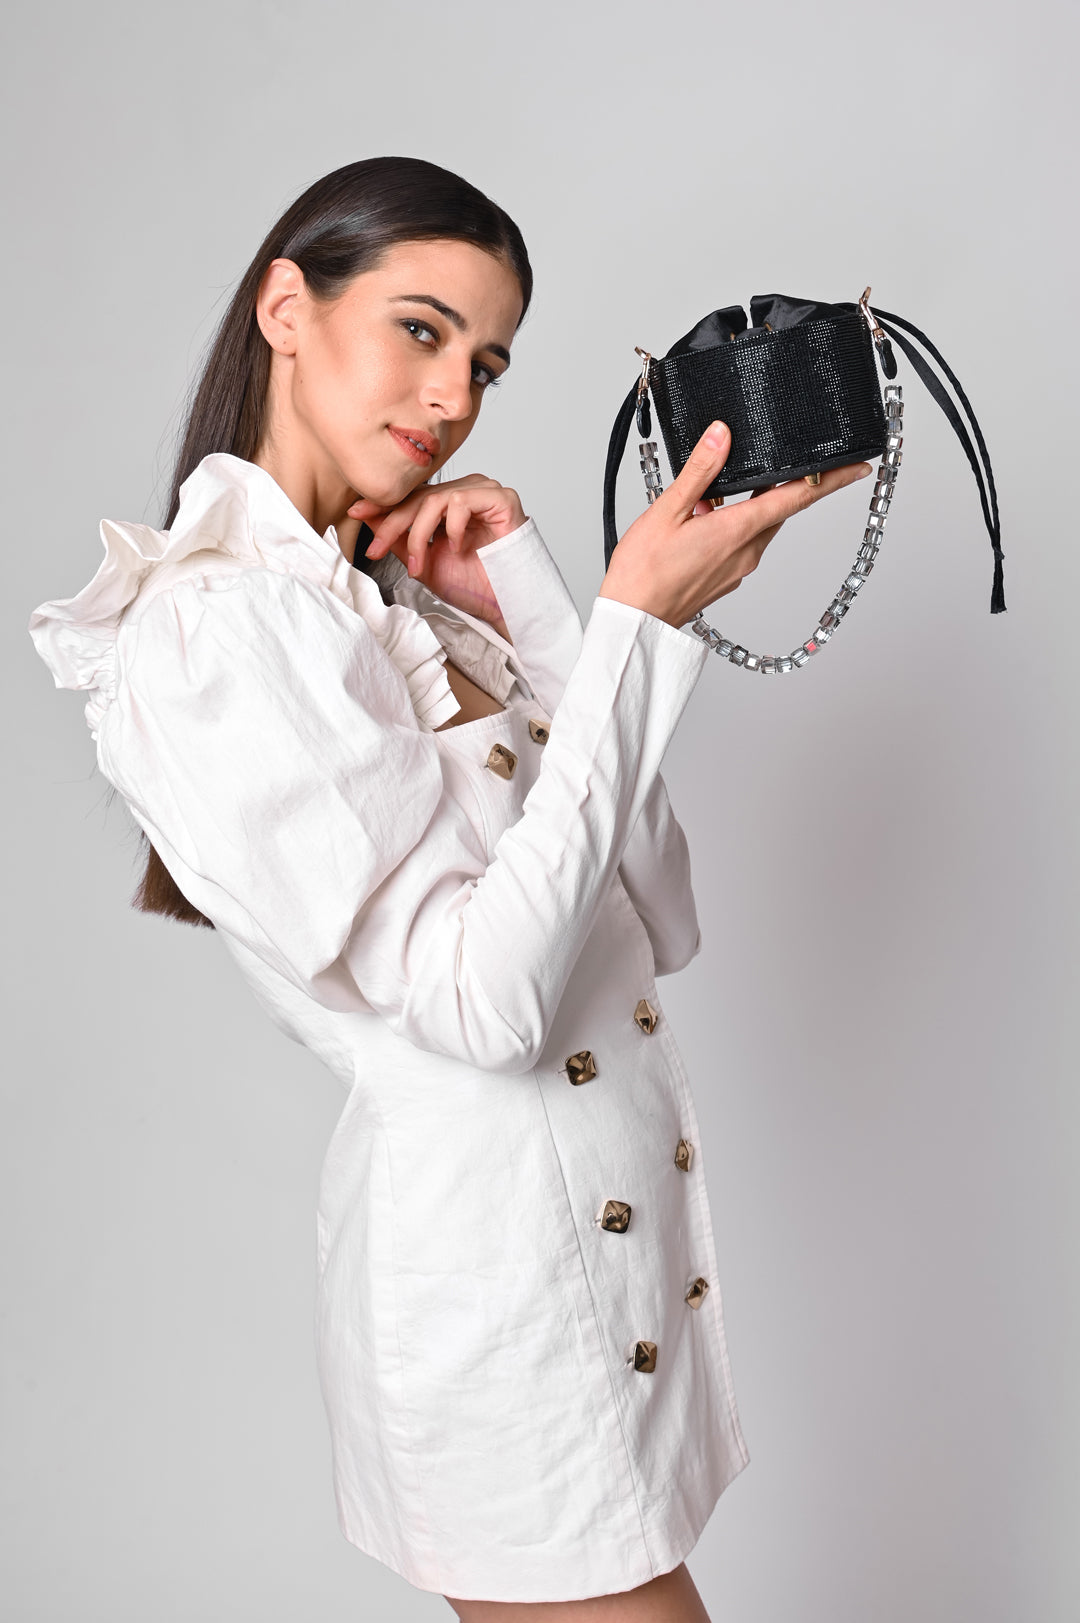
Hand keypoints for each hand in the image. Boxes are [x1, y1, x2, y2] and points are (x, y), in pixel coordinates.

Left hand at [348, 475, 525, 637]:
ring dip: (419, 534)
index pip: (412, 497)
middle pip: (419, 498)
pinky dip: (453, 527)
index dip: (383, 506)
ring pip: (436, 499)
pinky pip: (463, 502)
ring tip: (421, 565)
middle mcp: (467, 492)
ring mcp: (485, 492)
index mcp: (450, 503)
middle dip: (393, 525)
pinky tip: (457, 548)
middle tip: (377, 551)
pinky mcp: (502, 499)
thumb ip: (399, 539)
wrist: (503, 605)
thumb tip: (368, 517)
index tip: (354, 513)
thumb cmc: (472, 585)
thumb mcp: (423, 561)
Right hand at [599, 422, 872, 628]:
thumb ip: (699, 471)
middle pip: (776, 508)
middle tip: (759, 466)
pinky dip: (728, 527)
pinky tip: (696, 524)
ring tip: (699, 502)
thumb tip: (722, 436)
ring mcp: (738, 569)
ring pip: (755, 525)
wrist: (633, 621)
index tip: (858, 467)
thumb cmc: (643, 573)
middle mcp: (747, 552)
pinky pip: (739, 544)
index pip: (798, 497)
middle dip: (773, 485)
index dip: (831, 479)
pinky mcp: (725, 580)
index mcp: (738, 530)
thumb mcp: (667, 510)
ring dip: (741, 506)